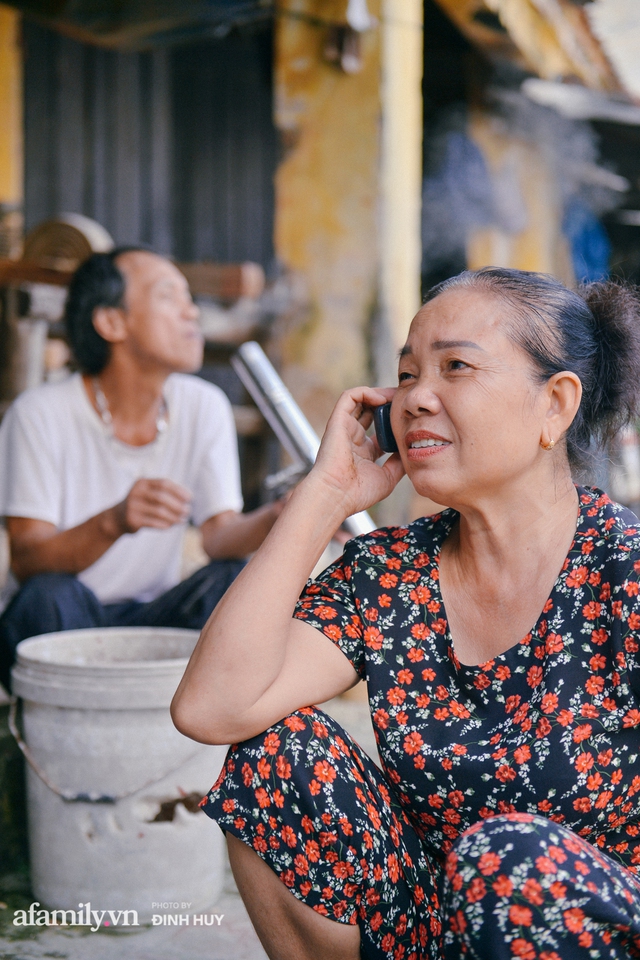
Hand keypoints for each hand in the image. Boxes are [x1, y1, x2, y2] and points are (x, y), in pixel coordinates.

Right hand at [113, 478, 191, 533]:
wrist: (117, 518)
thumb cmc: (142, 504)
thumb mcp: (149, 493)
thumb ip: (165, 493)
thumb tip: (188, 498)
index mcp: (142, 482)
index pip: (164, 483)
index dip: (179, 490)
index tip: (190, 498)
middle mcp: (136, 492)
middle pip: (162, 497)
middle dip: (178, 505)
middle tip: (188, 511)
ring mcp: (133, 506)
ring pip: (159, 511)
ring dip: (174, 516)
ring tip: (182, 520)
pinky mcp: (132, 520)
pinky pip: (154, 523)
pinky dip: (165, 524)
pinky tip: (171, 525)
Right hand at [310, 386, 404, 516]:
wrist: (336, 495)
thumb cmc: (358, 492)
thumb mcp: (387, 478)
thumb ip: (398, 463)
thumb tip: (411, 450)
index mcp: (363, 452)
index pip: (379, 431)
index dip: (394, 422)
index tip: (410, 418)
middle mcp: (353, 438)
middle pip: (371, 413)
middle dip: (388, 404)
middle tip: (405, 400)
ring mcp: (344, 428)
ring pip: (360, 401)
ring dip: (379, 394)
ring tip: (396, 394)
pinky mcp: (337, 421)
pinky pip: (350, 396)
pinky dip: (365, 392)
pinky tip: (382, 399)